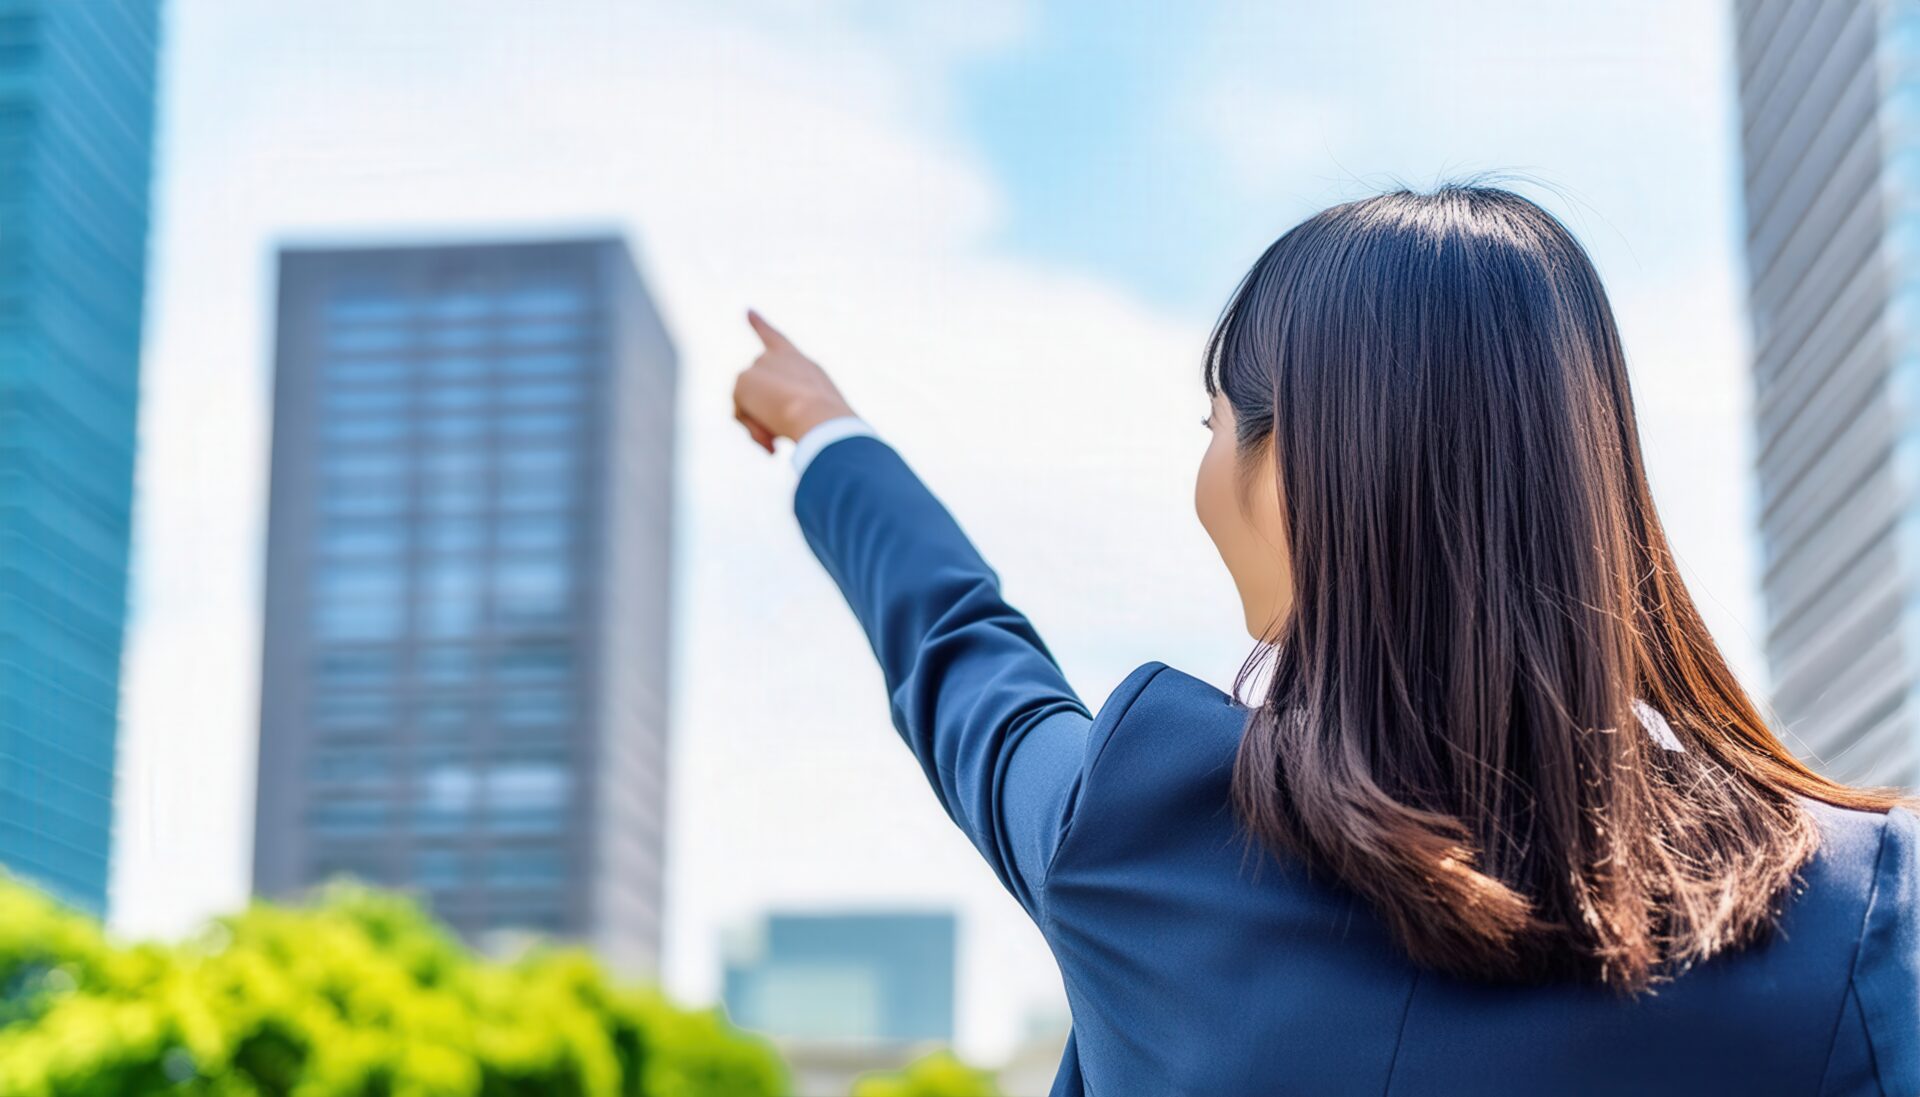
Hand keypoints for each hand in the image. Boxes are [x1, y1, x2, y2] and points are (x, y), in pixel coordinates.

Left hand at [733, 309, 855, 453]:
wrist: (820, 417)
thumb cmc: (826, 421)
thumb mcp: (814, 415)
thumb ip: (790, 409)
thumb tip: (767, 422)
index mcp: (799, 362)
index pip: (775, 339)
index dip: (760, 325)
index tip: (747, 311)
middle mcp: (776, 358)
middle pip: (756, 391)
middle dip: (761, 416)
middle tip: (777, 442)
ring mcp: (757, 366)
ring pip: (747, 405)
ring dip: (760, 426)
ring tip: (779, 438)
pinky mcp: (742, 380)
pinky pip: (740, 414)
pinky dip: (753, 429)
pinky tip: (771, 437)